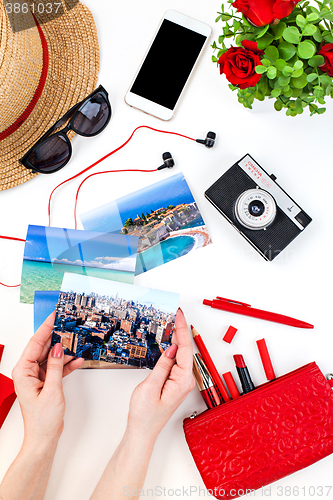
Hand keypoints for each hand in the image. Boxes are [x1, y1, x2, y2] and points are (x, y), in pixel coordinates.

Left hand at [12, 311, 83, 445]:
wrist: (44, 438)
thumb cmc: (42, 419)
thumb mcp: (52, 390)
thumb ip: (55, 366)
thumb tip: (58, 347)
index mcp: (23, 371)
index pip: (35, 343)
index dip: (46, 328)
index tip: (54, 316)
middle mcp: (28, 372)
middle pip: (44, 347)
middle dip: (57, 336)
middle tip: (69, 325)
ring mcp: (38, 376)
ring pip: (52, 356)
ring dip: (65, 351)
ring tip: (77, 341)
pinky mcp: (46, 382)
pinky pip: (57, 367)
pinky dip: (67, 364)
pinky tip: (78, 359)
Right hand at [127, 308, 194, 441]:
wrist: (142, 432)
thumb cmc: (145, 414)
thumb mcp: (150, 386)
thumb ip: (163, 365)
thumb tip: (171, 347)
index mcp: (182, 380)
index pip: (184, 348)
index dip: (181, 329)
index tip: (179, 314)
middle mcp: (185, 380)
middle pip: (185, 348)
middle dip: (180, 329)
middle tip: (175, 312)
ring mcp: (180, 381)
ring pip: (180, 353)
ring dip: (177, 337)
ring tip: (172, 321)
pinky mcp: (174, 381)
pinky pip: (176, 360)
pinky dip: (172, 348)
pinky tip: (169, 340)